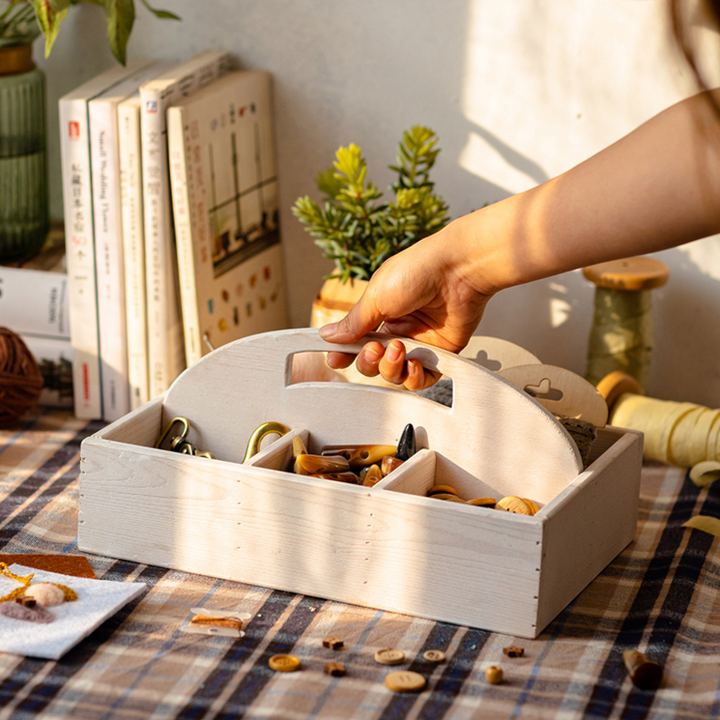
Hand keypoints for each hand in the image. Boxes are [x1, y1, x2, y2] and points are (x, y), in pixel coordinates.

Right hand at [318, 219, 494, 389]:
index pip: (356, 342)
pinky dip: (415, 378)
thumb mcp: (376, 296)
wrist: (459, 270)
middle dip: (369, 362)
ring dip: (391, 368)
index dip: (345, 354)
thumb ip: (353, 323)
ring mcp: (419, 343)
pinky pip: (422, 379)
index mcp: (379, 313)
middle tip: (376, 348)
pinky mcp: (441, 353)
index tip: (336, 360)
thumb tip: (327, 335)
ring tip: (399, 349)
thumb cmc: (418, 272)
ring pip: (395, 374)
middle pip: (372, 363)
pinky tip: (415, 363)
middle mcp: (397, 329)